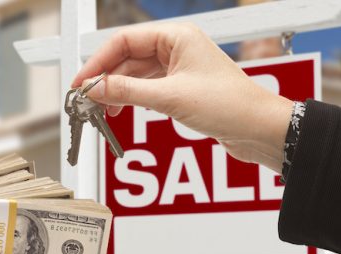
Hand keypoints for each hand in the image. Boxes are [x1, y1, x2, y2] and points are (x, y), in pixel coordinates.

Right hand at [72, 22, 293, 171]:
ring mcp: (179, 68)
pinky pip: (146, 88)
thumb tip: (95, 88)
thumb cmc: (229, 105)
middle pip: (127, 57)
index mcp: (177, 37)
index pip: (125, 41)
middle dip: (105, 78)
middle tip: (86, 98)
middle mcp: (177, 48)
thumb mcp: (169, 98)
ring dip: (116, 91)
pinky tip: (119, 111)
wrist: (258, 129)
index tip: (82, 82)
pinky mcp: (181, 88)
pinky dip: (130, 99)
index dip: (99, 61)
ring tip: (100, 110)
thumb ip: (127, 92)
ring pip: (135, 75)